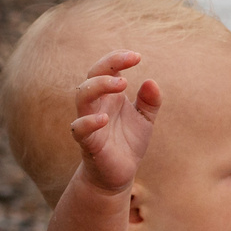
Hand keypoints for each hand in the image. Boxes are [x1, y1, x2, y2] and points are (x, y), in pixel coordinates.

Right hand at [70, 50, 159, 195]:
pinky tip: (105, 119)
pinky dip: (89, 122)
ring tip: (121, 84)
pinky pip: (79, 129)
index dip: (118, 59)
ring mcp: (89, 122)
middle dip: (107, 66)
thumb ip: (150, 102)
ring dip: (98, 86)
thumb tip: (151, 82)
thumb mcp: (145, 120)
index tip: (137, 56)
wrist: (119, 174)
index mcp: (109, 96)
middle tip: (128, 64)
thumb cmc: (128, 143)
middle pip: (91, 77)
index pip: (106, 69)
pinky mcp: (87, 143)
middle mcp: (96, 105)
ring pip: (82, 96)